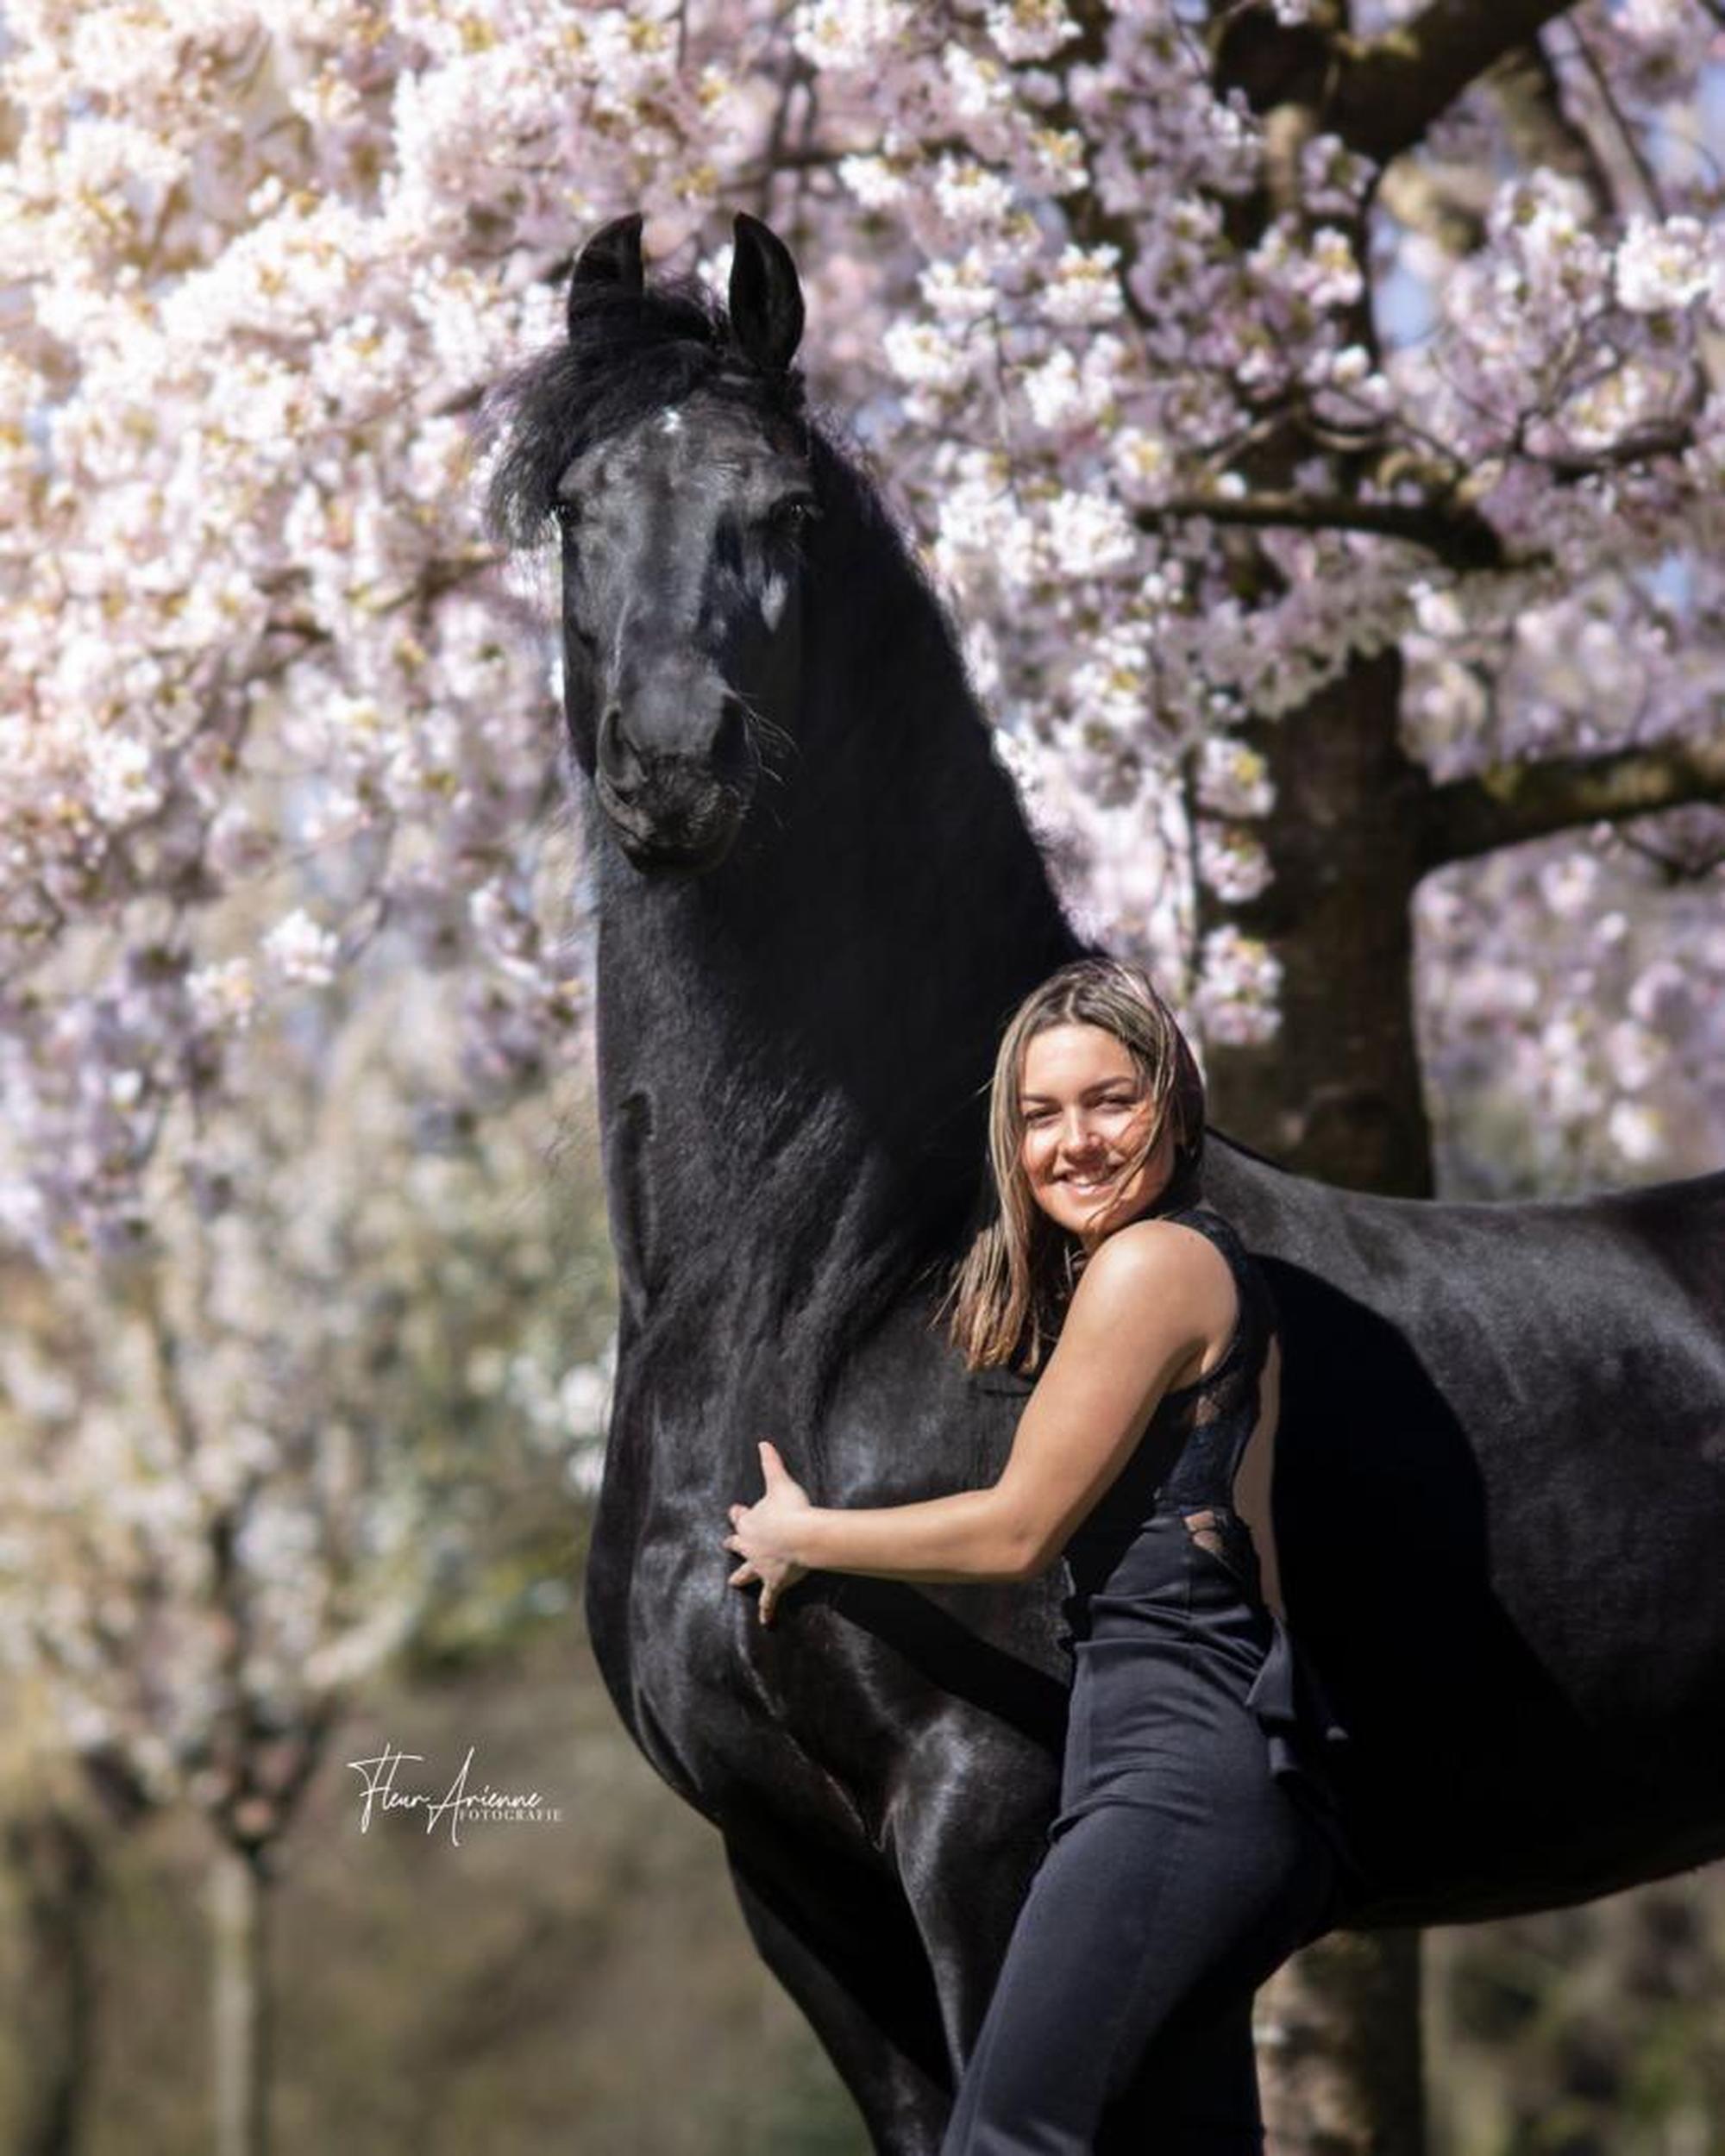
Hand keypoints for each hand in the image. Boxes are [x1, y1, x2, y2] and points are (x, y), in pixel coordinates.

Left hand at [724, 1440, 812, 1626]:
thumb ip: (771, 1462)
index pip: (739, 1516)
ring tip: (733, 1583)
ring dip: (741, 1577)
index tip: (734, 1510)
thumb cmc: (791, 1508)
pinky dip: (768, 1610)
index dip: (738, 1513)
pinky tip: (766, 1622)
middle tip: (727, 1544)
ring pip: (746, 1572)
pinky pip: (769, 1599)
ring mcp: (760, 1565)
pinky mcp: (773, 1581)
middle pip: (737, 1544)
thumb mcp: (780, 1481)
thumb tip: (763, 1441)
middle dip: (733, 1544)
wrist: (801, 1535)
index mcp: (749, 1522)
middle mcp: (750, 1545)